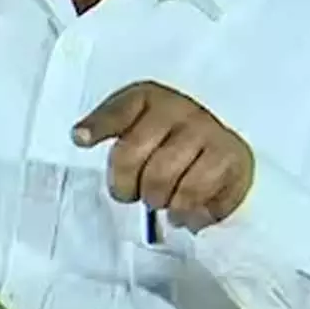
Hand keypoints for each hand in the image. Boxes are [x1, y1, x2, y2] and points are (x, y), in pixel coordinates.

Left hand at [73, 81, 254, 231]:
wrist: (227, 150)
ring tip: (161, 200)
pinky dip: (183, 211)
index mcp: (150, 97)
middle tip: (133, 193)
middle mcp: (178, 109)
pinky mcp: (230, 156)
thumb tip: (79, 135)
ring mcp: (206, 130)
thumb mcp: (138, 125)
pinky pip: (193, 194)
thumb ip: (108, 127)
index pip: (119, 110)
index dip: (97, 126)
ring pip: (162, 179)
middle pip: (131, 154)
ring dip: (156, 200)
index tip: (80, 139)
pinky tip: (182, 210)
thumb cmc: (172, 141)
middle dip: (126, 185)